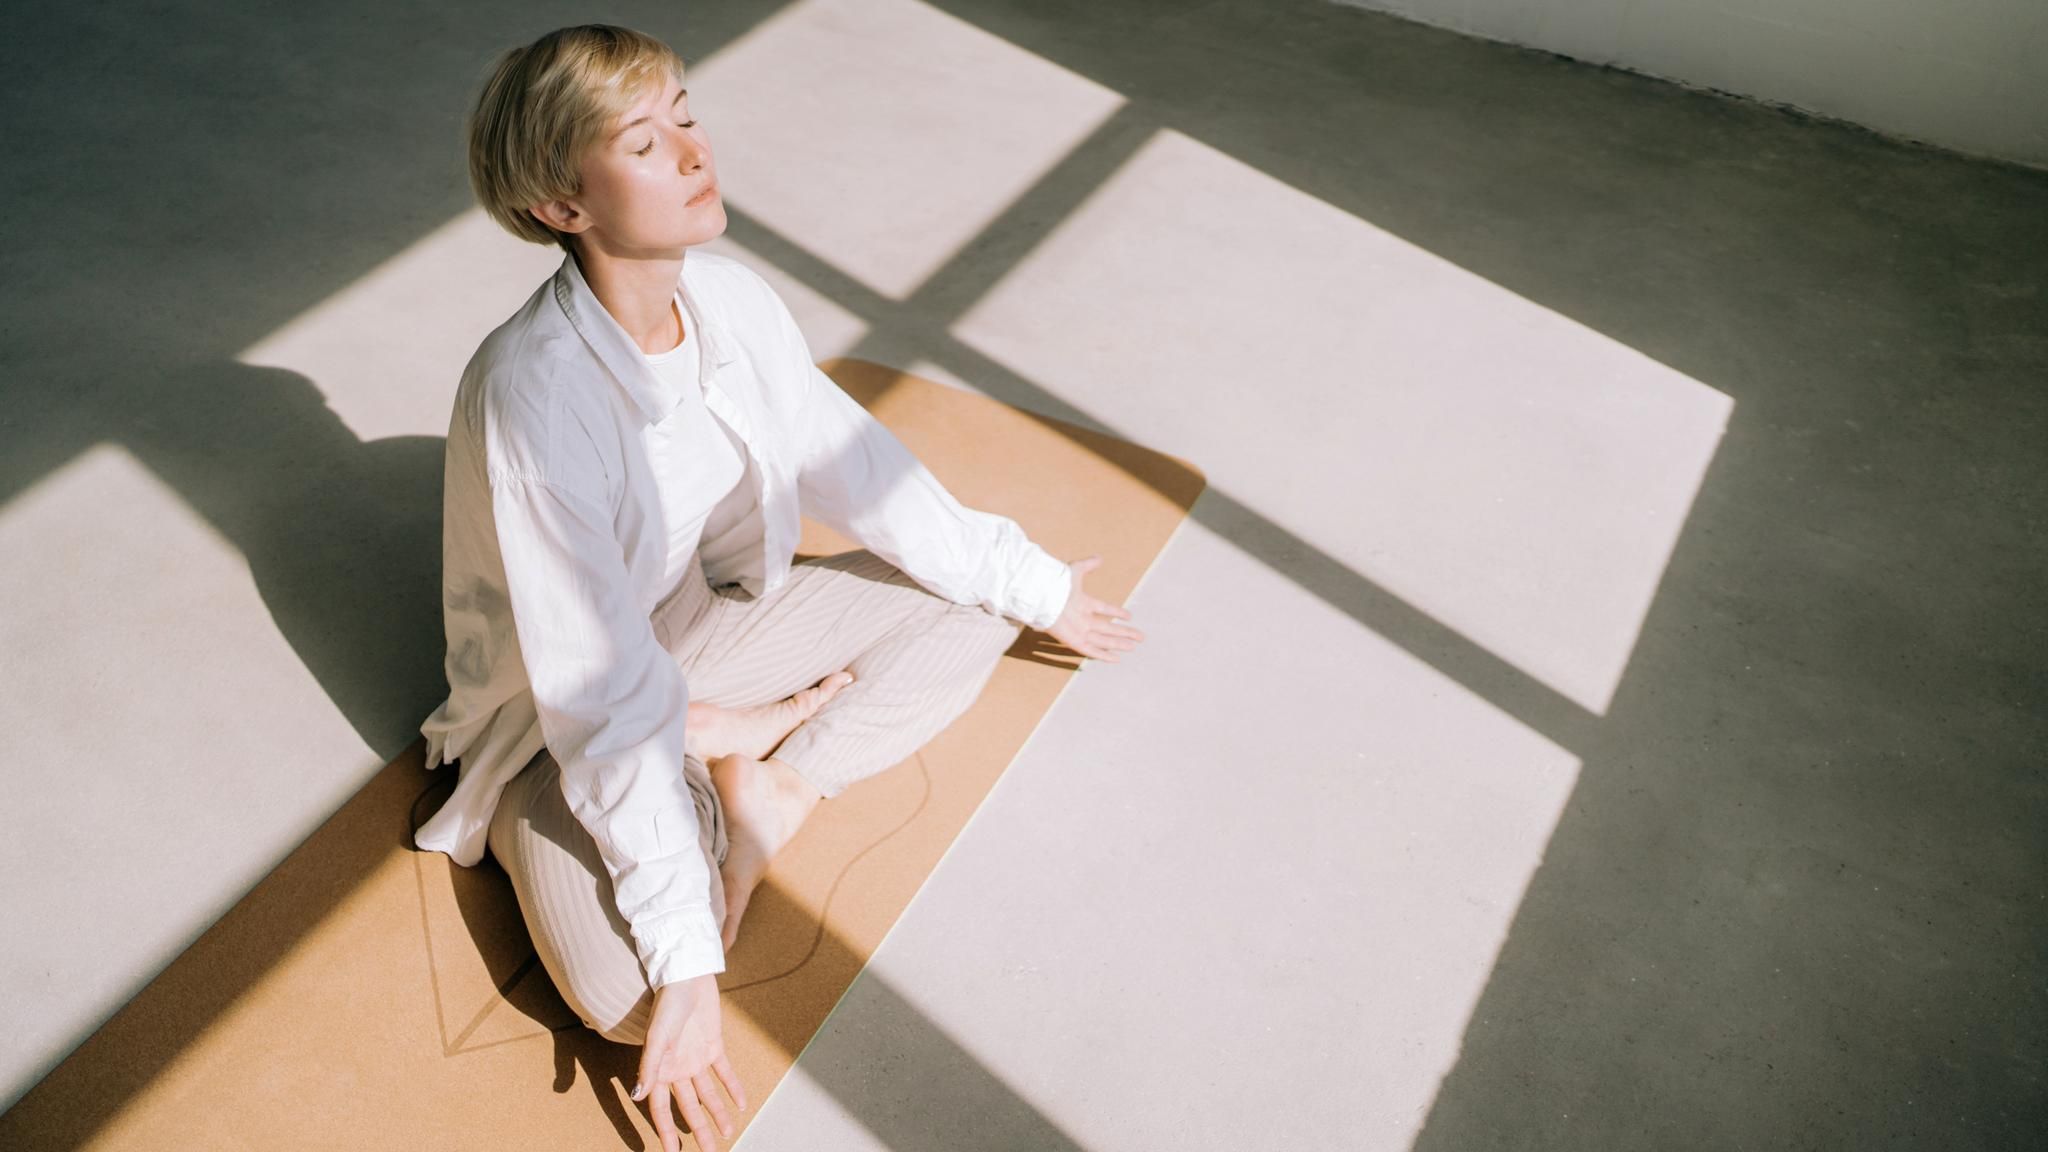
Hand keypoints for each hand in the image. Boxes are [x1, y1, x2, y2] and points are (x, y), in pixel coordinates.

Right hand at [629, 973, 746, 1150]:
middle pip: (688, 1107)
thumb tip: (638, 1096)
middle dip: (699, 1131)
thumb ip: (649, 1067)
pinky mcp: (713, 1046)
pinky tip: (742, 1104)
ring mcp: (696, 1059)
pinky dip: (733, 1088)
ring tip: (728, 1134)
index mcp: (659, 1070)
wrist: (688, 977)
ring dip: (717, 1114)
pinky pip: (724, 1072)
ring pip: (708, 1094)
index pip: (661, 1108)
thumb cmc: (666, 1004)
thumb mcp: (656, 1037)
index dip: (666, 1131)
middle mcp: (677, 1069)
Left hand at [1045, 555, 1143, 662]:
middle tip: (1140, 636)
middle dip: (1124, 632)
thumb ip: (1087, 565)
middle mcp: (1082, 618)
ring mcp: (1078, 630)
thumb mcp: (1075, 571)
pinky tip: (1116, 658)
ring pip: (1103, 639)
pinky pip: (1091, 650)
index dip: (1116, 612)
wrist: (1042, 595)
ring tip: (1134, 646)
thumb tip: (1099, 558)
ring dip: (1119, 643)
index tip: (1129, 616)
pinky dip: (1103, 655)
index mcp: (1082, 603)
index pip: (1103, 609)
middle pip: (1107, 628)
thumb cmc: (1056, 583)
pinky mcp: (1073, 641)